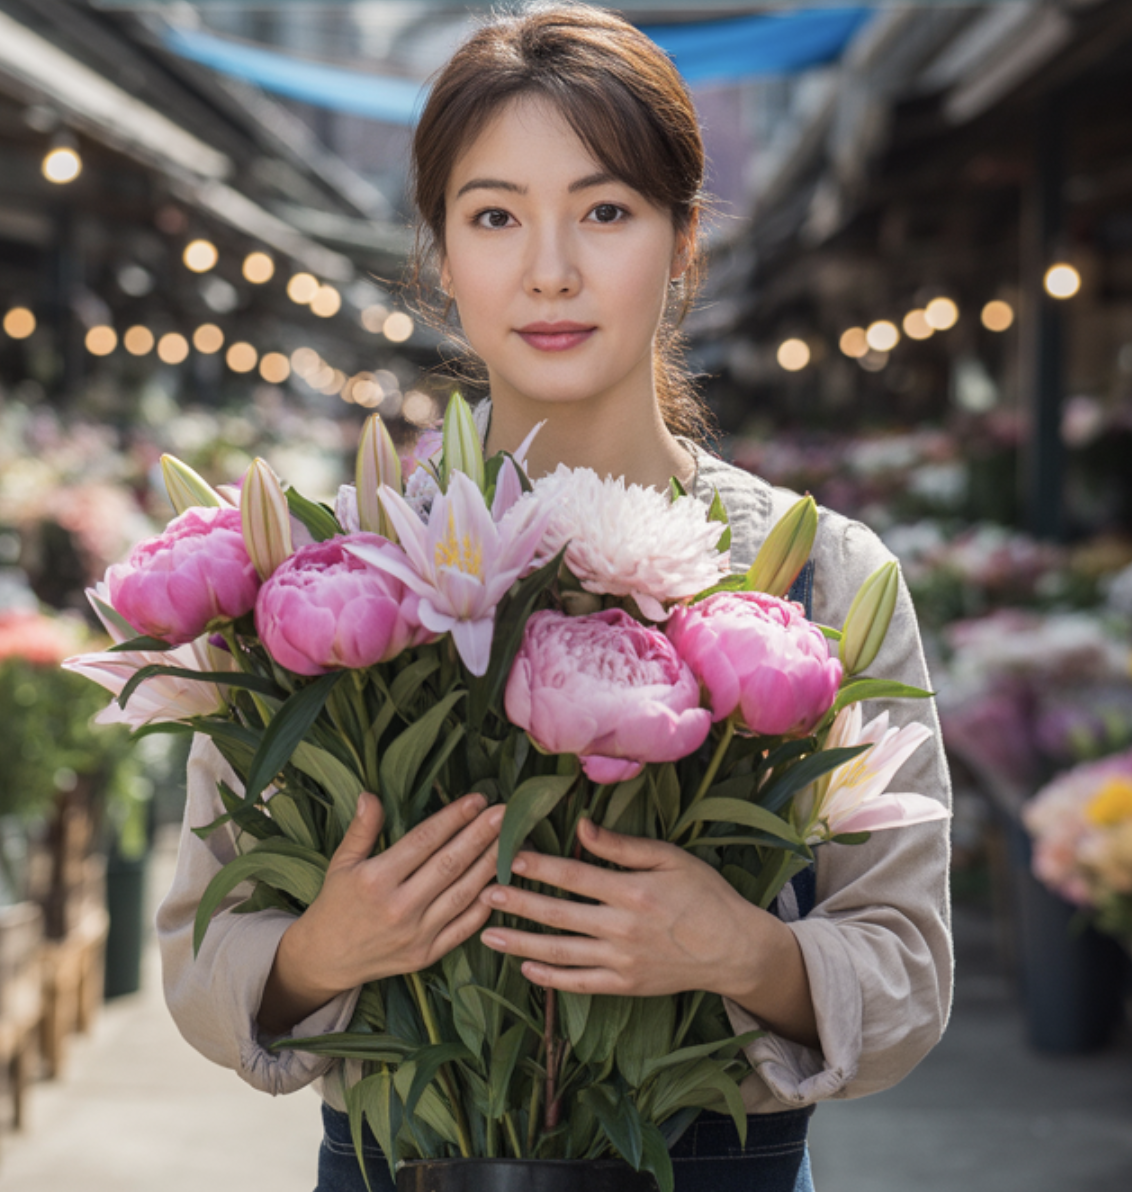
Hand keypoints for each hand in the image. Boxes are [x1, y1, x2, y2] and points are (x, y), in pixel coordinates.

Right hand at [258, 791, 503, 1034]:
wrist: (326, 959)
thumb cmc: (336, 904)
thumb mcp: (341, 863)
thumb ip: (361, 830)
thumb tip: (371, 794)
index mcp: (375, 880)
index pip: (424, 841)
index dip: (453, 818)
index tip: (477, 799)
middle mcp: (398, 908)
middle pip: (449, 864)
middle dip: (481, 835)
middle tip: (505, 813)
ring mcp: (415, 935)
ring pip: (463, 894)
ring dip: (490, 865)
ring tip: (511, 841)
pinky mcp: (427, 955)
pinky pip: (464, 928)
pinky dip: (485, 905)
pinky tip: (501, 882)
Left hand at [477, 818, 817, 1045]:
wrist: (734, 950)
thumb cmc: (705, 894)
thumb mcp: (671, 857)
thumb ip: (623, 845)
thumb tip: (582, 826)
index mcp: (632, 890)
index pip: (573, 875)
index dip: (538, 866)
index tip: (507, 857)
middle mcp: (622, 928)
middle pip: (558, 914)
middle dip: (517, 903)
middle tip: (483, 893)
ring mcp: (621, 961)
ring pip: (559, 952)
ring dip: (520, 942)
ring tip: (486, 933)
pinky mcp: (624, 984)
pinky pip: (579, 983)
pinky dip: (550, 978)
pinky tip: (525, 968)